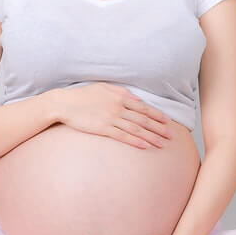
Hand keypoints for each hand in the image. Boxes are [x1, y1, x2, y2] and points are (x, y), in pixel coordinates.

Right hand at [52, 83, 173, 149]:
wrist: (64, 103)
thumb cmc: (84, 95)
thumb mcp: (104, 88)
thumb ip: (122, 92)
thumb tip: (136, 99)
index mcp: (120, 96)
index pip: (143, 107)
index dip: (157, 115)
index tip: (168, 122)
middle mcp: (118, 107)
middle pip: (143, 119)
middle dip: (159, 128)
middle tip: (171, 136)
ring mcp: (111, 118)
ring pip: (136, 129)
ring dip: (151, 137)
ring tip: (162, 144)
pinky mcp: (103, 128)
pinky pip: (123, 136)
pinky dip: (135, 141)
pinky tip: (145, 146)